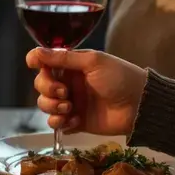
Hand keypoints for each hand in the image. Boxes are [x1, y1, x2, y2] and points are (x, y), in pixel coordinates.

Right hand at [26, 48, 146, 136]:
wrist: (140, 106)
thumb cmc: (120, 78)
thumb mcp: (93, 62)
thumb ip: (63, 58)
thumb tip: (35, 51)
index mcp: (71, 67)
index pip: (44, 64)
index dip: (36, 64)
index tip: (34, 66)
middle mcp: (68, 84)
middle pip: (41, 85)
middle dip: (47, 89)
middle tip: (64, 93)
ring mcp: (71, 103)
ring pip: (45, 105)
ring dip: (52, 107)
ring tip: (69, 108)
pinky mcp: (75, 121)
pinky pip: (55, 123)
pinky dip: (60, 122)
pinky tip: (75, 120)